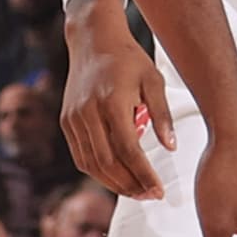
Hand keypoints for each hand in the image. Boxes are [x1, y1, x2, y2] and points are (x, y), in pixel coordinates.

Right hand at [59, 0, 173, 199]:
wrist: (93, 40)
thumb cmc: (129, 60)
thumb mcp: (154, 81)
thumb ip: (163, 115)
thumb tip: (170, 148)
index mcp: (112, 101)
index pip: (129, 151)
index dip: (144, 175)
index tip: (159, 191)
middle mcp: (88, 112)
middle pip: (108, 163)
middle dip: (130, 185)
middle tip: (150, 196)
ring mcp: (73, 118)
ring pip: (91, 164)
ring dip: (113, 184)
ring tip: (135, 192)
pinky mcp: (66, 121)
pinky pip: (80, 156)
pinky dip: (97, 172)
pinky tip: (116, 178)